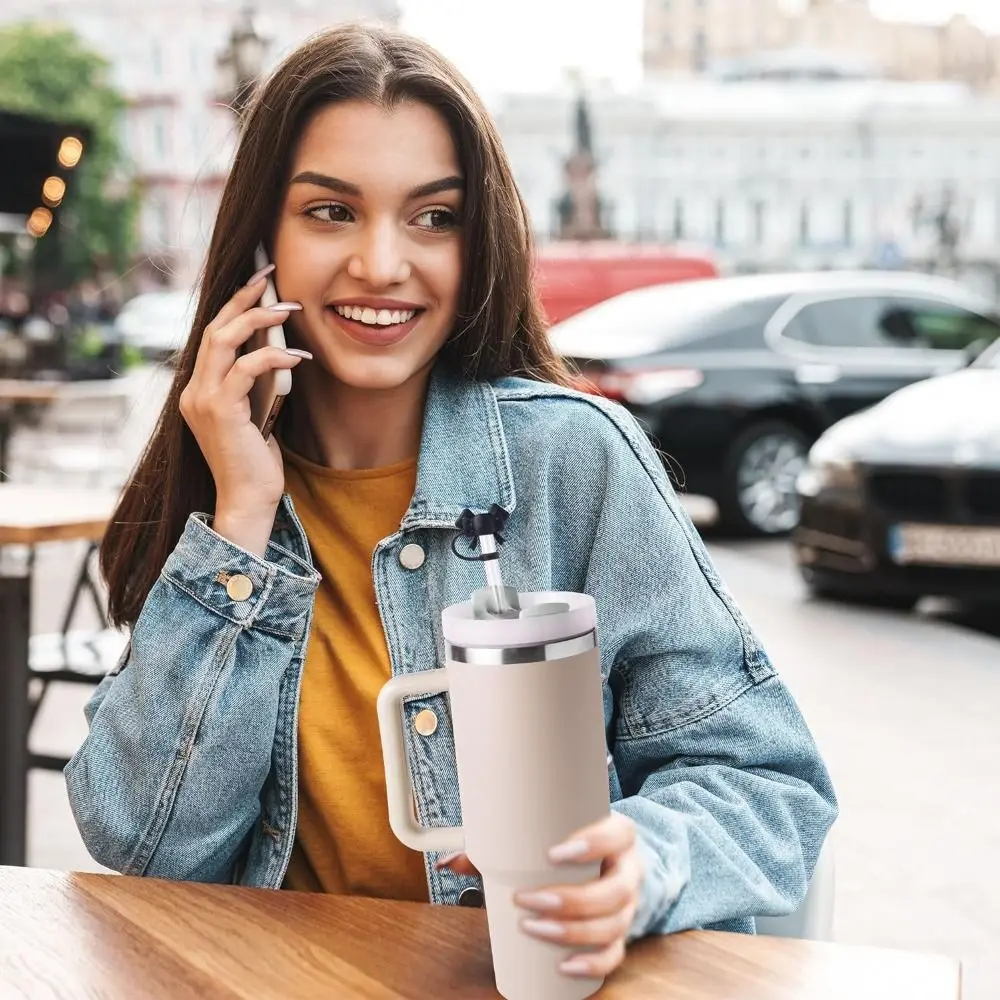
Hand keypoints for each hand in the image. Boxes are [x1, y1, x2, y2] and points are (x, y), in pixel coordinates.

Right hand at [179, 265, 308, 553]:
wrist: (248, 501)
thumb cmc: (257, 463)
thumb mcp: (257, 414)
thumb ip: (257, 385)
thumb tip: (278, 350)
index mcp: (199, 389)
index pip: (214, 335)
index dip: (235, 304)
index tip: (260, 283)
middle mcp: (193, 390)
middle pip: (215, 327)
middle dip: (244, 298)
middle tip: (271, 278)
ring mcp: (202, 400)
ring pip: (224, 340)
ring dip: (258, 319)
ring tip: (289, 309)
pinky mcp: (220, 411)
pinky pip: (245, 370)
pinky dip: (272, 357)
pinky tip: (297, 356)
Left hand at [436, 812, 643, 980]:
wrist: (604, 865)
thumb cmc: (568, 848)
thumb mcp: (545, 836)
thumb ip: (499, 845)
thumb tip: (450, 861)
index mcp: (617, 836)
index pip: (618, 834)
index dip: (594, 843)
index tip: (556, 852)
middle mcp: (628, 870)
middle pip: (614, 890)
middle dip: (571, 900)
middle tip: (529, 900)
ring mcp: (628, 905)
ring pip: (614, 925)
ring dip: (574, 933)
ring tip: (536, 929)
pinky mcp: (621, 933)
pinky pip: (616, 955)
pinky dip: (592, 963)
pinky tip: (567, 965)